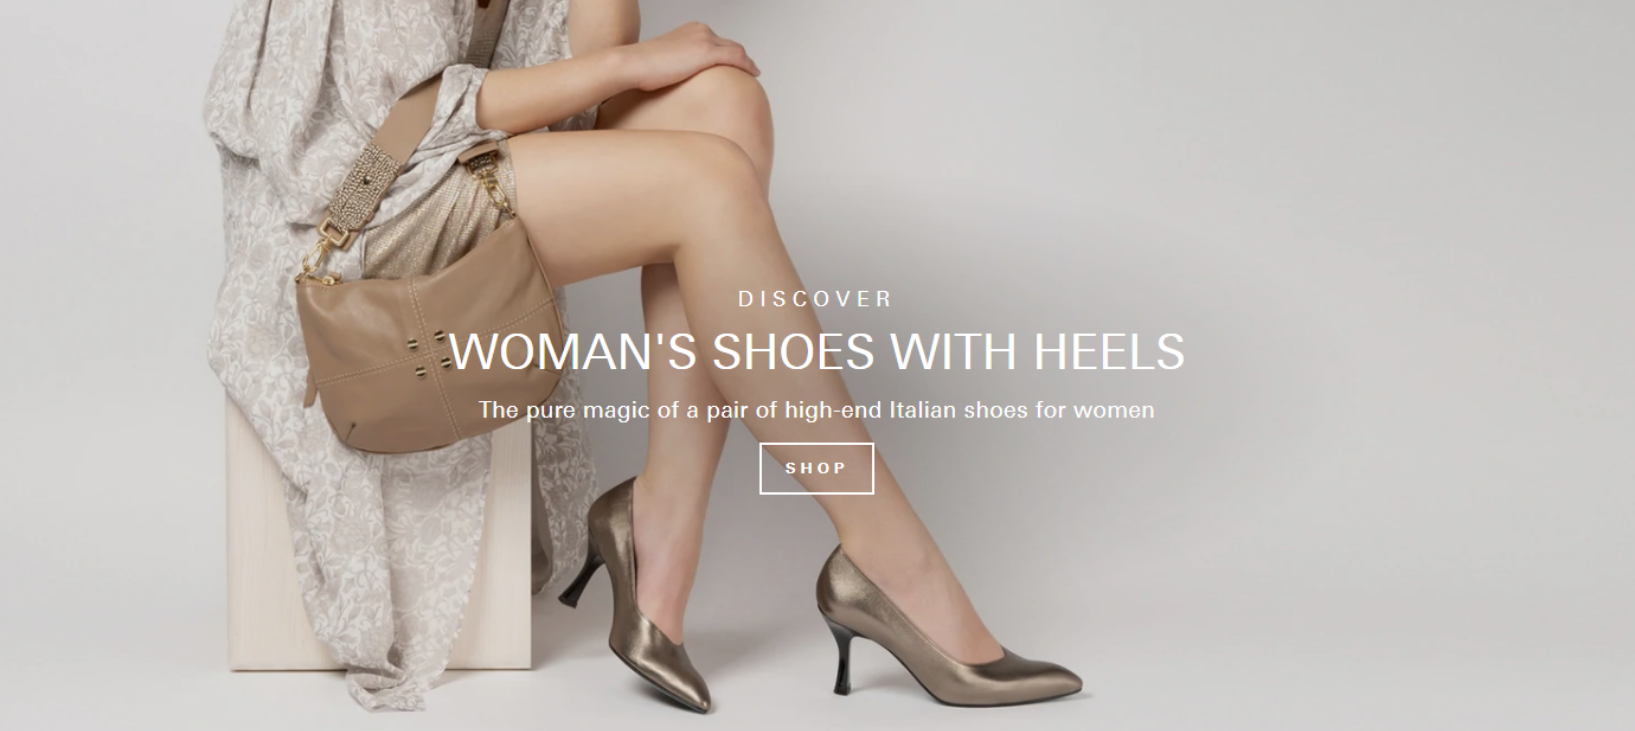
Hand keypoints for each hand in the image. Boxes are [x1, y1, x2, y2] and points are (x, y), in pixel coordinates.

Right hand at [615, 22, 759, 91]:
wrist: (633, 63)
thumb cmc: (642, 67)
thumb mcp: (665, 61)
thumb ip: (678, 64)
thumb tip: (681, 78)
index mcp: (690, 30)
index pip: (717, 40)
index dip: (728, 52)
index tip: (734, 64)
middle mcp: (700, 30)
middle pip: (729, 44)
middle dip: (740, 56)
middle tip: (748, 69)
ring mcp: (704, 39)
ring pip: (736, 49)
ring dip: (746, 61)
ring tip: (752, 72)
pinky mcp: (706, 52)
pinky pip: (736, 57)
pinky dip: (747, 65)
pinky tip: (753, 74)